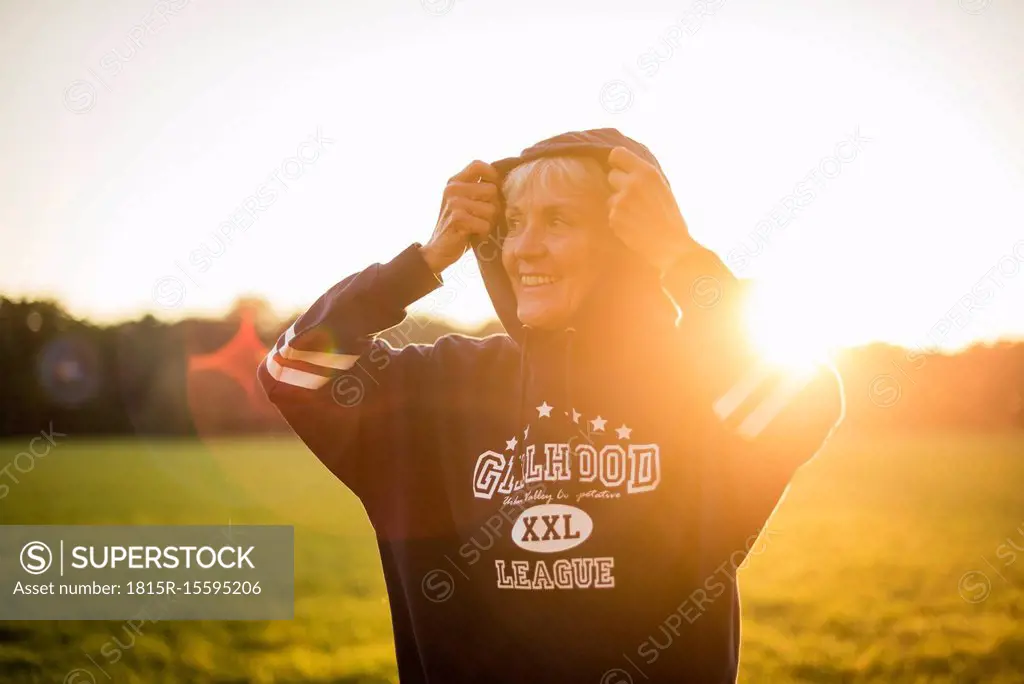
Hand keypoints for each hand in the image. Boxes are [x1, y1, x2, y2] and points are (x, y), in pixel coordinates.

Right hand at [420, 160, 500, 273]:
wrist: (438, 251)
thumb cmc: (459, 226)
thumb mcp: (464, 202)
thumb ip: (478, 189)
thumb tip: (507, 182)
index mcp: (454, 181)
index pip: (478, 165)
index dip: (492, 176)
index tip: (493, 192)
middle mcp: (452, 189)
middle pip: (492, 190)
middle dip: (493, 207)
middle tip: (482, 219)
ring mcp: (454, 203)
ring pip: (491, 209)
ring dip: (488, 223)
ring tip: (476, 228)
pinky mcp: (457, 219)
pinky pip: (485, 224)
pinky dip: (483, 233)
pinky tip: (472, 235)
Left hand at [607, 146, 694, 276]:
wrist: (671, 244)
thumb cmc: (669, 216)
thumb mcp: (662, 187)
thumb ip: (642, 176)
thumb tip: (622, 166)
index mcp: (647, 172)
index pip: (616, 154)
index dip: (617, 162)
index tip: (619, 168)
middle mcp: (632, 184)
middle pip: (612, 176)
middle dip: (619, 186)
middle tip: (633, 198)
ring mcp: (621, 202)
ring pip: (610, 198)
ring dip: (619, 205)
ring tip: (637, 216)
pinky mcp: (614, 218)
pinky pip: (611, 215)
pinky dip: (619, 221)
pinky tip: (634, 226)